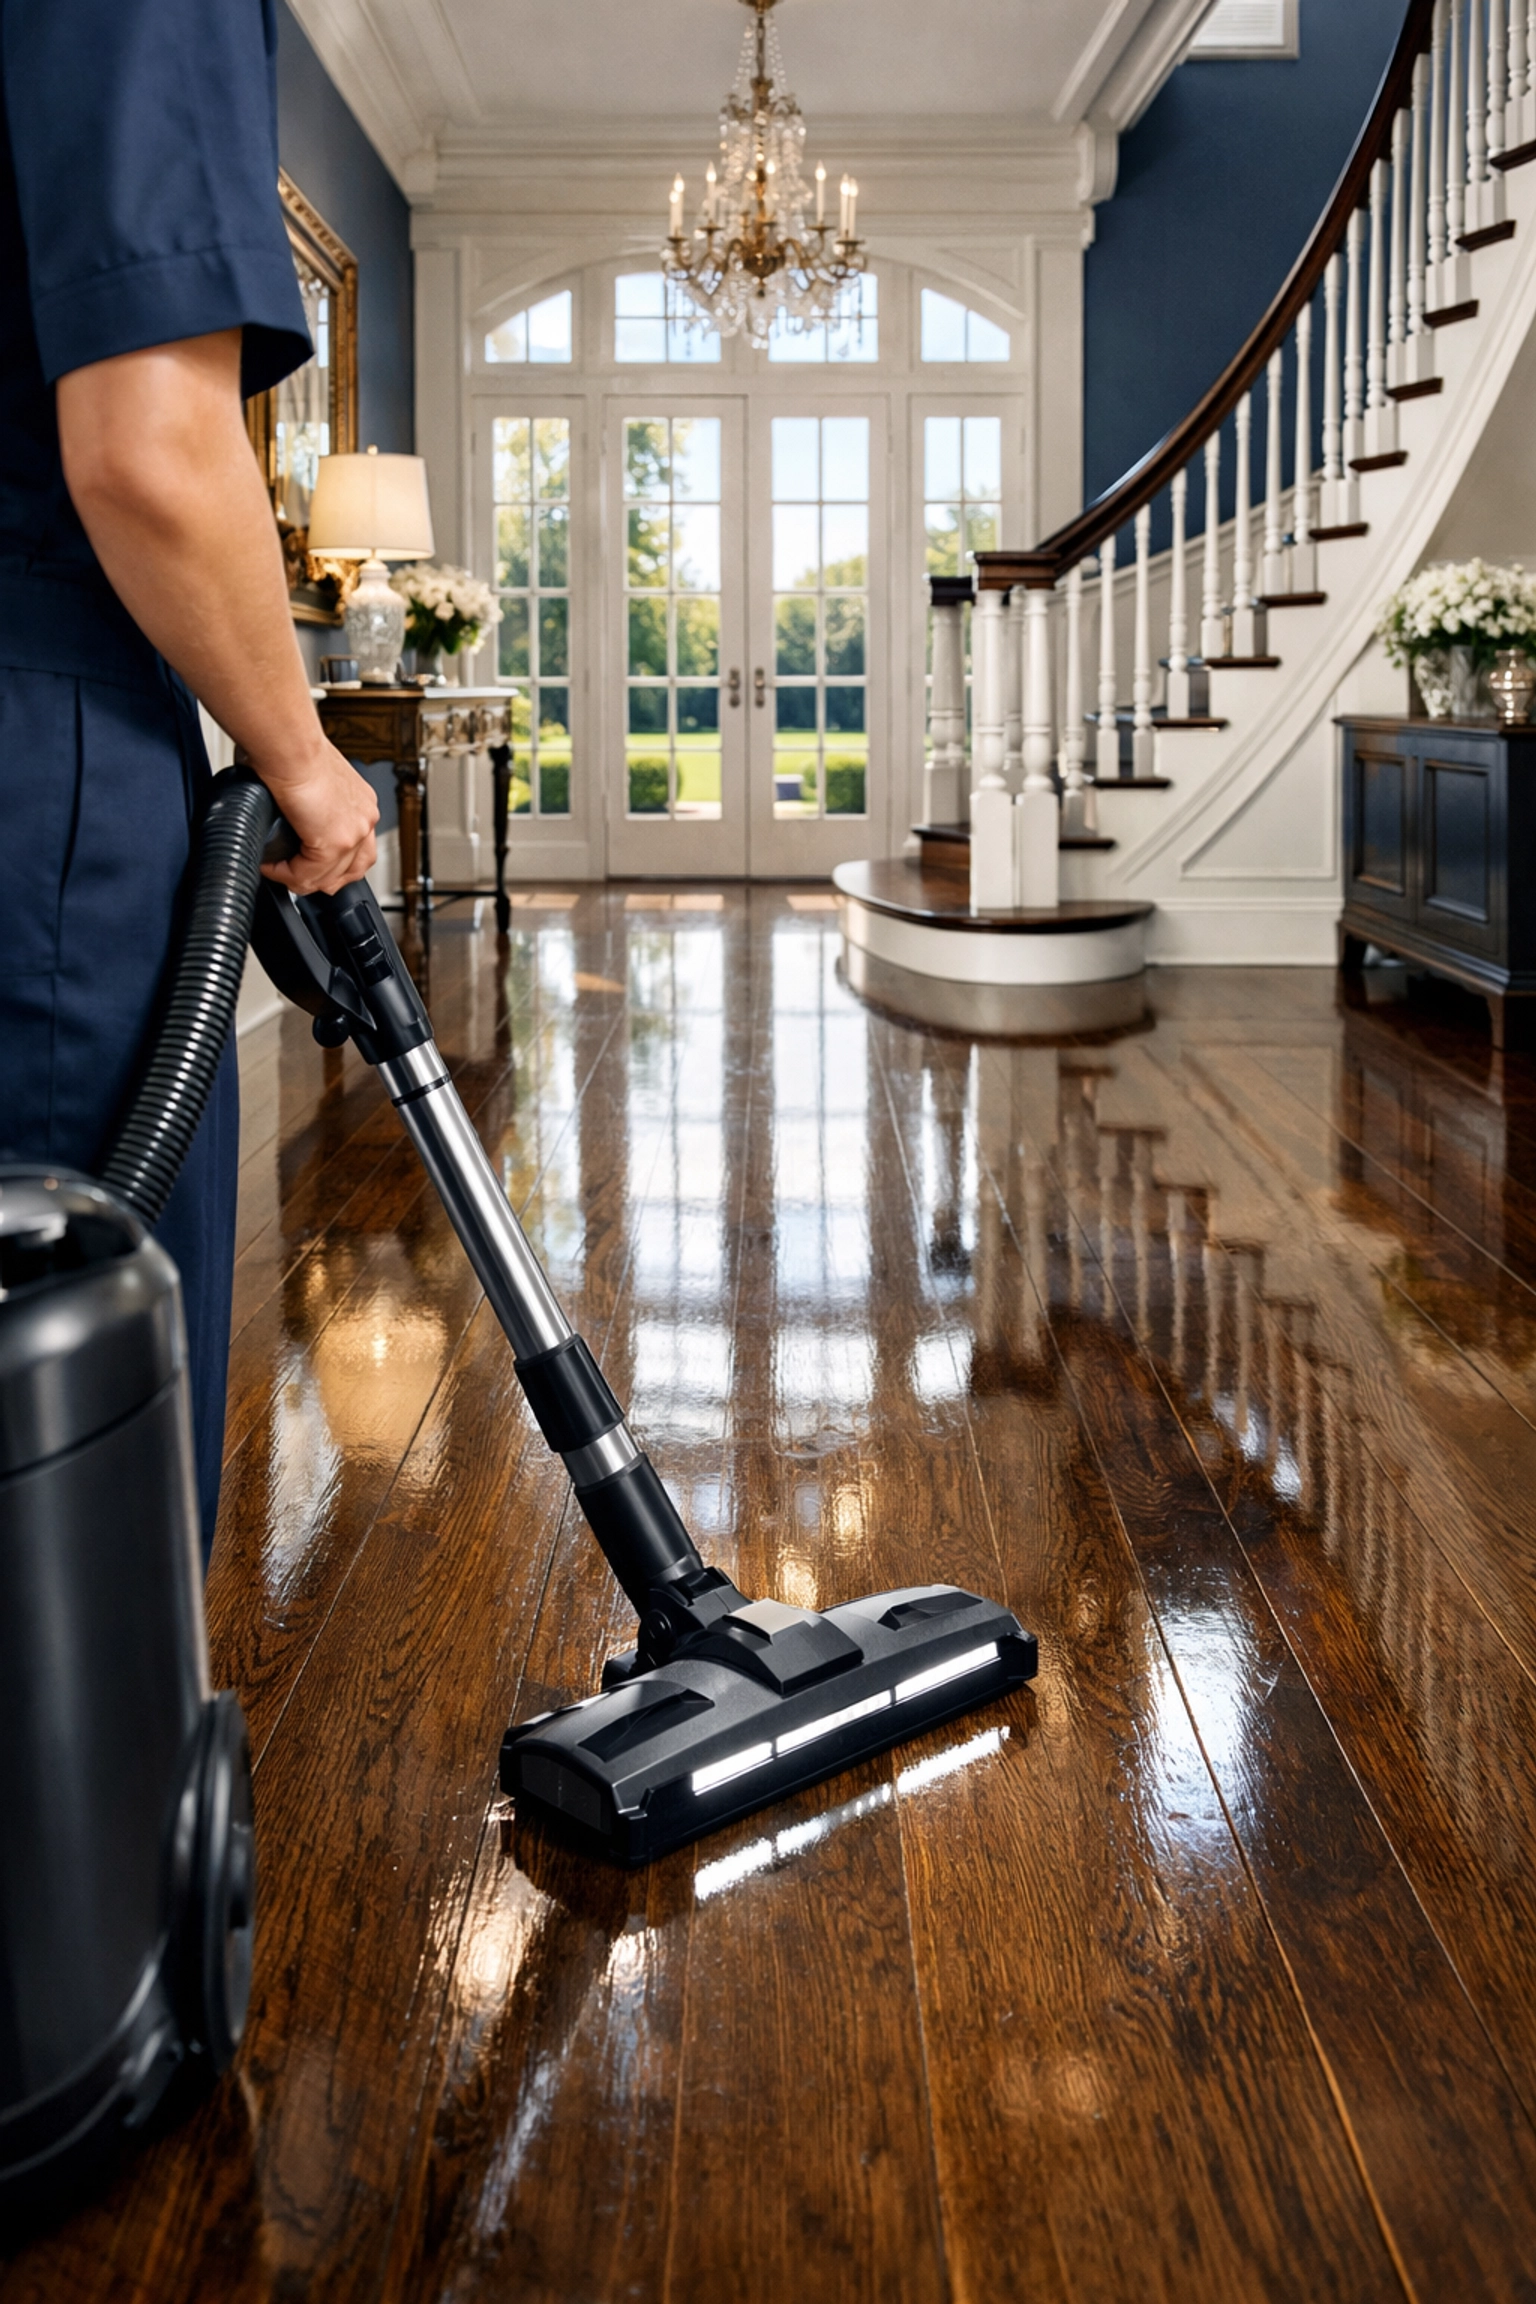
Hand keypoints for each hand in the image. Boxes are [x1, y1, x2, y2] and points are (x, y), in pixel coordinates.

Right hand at [255, 741, 379, 895]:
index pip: (357, 847)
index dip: (329, 861)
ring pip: (330, 878)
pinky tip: (271, 867)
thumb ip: (309, 800)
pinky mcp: (334, 844)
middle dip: (322, 879)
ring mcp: (354, 833)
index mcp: (360, 802)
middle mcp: (364, 818)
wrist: (290, 743)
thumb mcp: (311, 778)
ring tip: (280, 873)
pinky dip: (286, 876)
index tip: (303, 859)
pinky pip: (307, 876)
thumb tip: (289, 810)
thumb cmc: (291, 747)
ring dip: (302, 880)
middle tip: (296, 876)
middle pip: (353, 869)